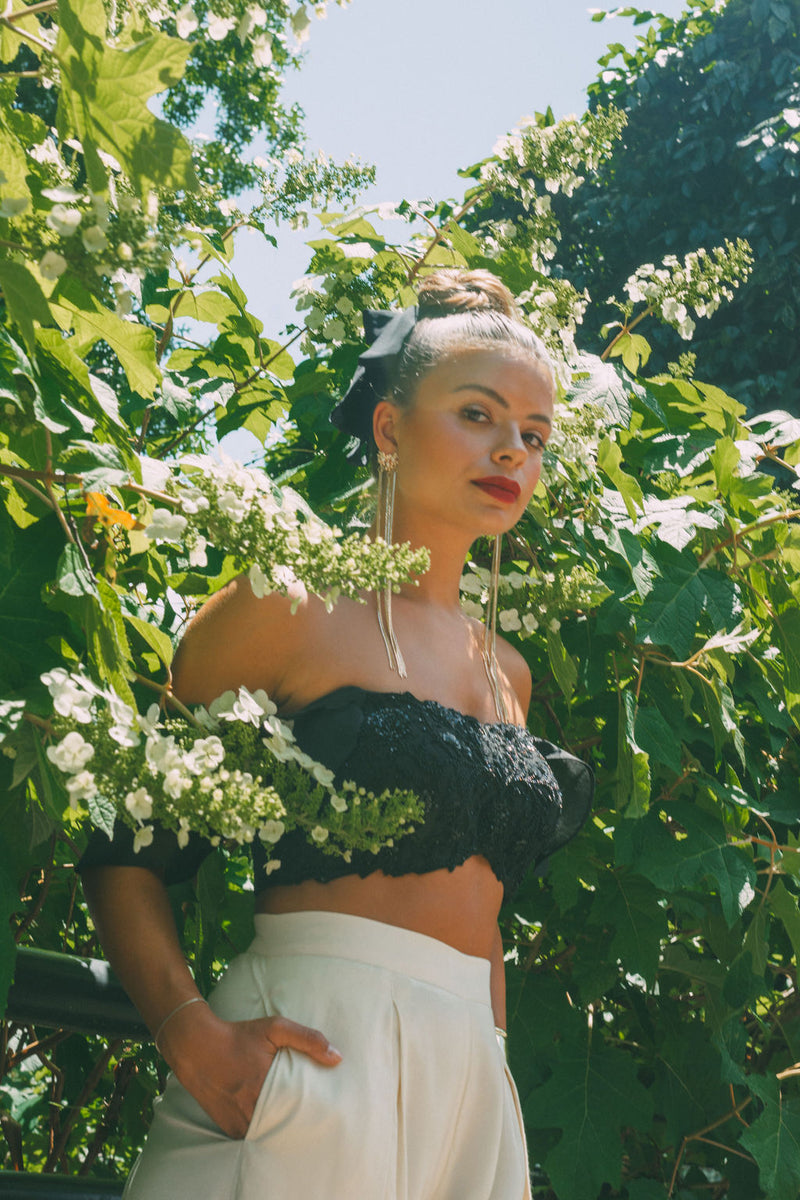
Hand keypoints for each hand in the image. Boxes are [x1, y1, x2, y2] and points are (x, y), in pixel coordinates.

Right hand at [158, 1001, 341, 1138]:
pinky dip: (262, 1128)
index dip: (312, 1110)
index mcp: (265, 1085)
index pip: (300, 1109)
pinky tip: (269, 1115)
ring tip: (291, 1114)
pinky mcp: (229, 1129)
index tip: (323, 1106)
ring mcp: (239, 1122)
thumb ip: (307, 1039)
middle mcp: (252, 1109)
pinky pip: (253, 1134)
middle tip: (310, 1112)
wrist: (196, 1047)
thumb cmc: (239, 1036)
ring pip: (269, 1132)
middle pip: (285, 1124)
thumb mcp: (274, 1028)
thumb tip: (337, 1057)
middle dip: (298, 1120)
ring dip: (280, 1125)